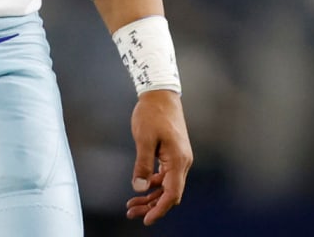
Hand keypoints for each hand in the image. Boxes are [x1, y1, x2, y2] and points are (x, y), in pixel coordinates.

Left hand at [125, 89, 192, 225]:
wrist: (161, 93)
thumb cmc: (152, 113)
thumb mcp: (144, 139)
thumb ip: (142, 164)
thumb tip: (139, 187)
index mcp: (178, 159)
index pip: (172, 193)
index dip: (159, 209)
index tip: (146, 220)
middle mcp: (183, 161)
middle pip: (170, 193)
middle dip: (152, 206)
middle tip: (131, 212)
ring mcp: (179, 157)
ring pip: (167, 186)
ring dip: (151, 197)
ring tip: (132, 204)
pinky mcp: (174, 153)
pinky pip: (166, 176)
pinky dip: (154, 184)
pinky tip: (141, 187)